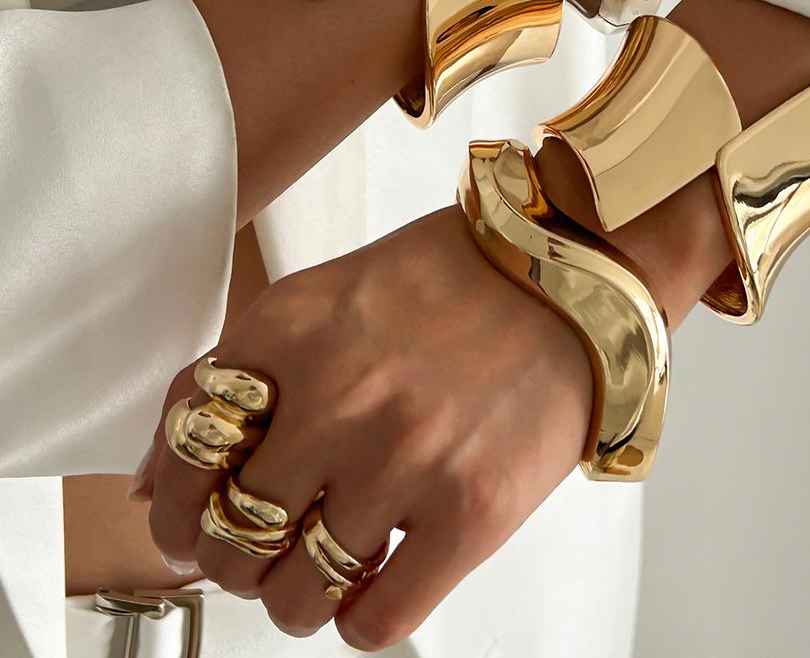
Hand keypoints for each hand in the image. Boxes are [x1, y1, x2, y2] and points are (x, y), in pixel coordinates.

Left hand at [146, 207, 593, 650]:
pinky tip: (377, 574)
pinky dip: (358, 617)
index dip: (177, 511)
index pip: (185, 458)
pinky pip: (374, 621)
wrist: (564, 276)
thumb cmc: (450, 281)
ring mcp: (405, 458)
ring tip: (325, 561)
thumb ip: (233, 377)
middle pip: (231, 541)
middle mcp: (338, 396)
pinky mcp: (470, 513)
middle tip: (267, 543)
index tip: (194, 524)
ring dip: (295, 597)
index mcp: (288, 333)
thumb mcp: (323, 299)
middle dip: (237, 557)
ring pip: (296, 597)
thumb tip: (158, 478)